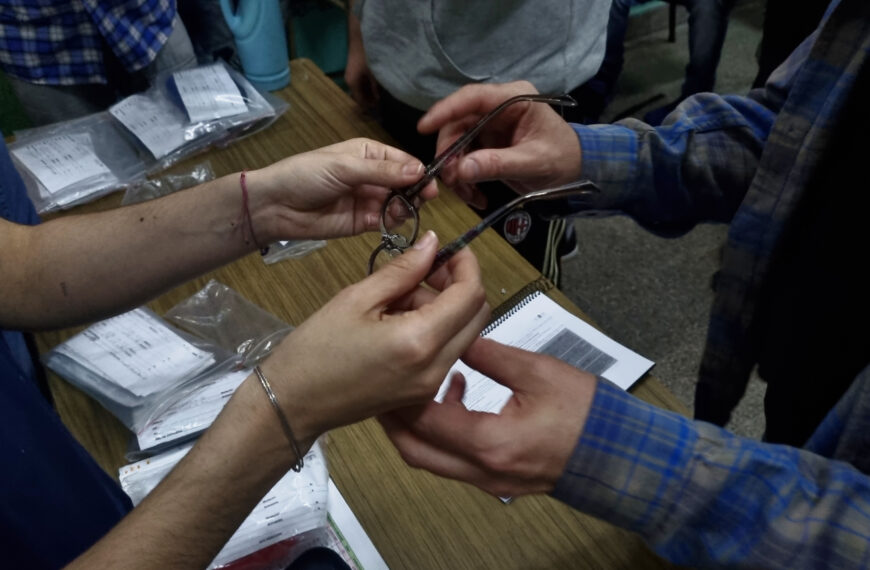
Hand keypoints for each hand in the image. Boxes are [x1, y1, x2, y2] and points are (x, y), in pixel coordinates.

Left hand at [248, 138, 436, 239]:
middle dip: (415, 191)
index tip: (432, 184)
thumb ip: (382, 171)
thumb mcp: (345, 167)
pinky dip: (394, 222)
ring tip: (401, 211)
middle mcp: (373, 176)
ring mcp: (369, 200)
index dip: (418, 172)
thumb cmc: (306, 175)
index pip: (403, 160)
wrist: (276, 206)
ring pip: (400, 204)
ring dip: (406, 207)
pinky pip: (387, 222)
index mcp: (369, 153)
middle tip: (422, 200)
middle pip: (405, 183)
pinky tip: (393, 221)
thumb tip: (419, 170)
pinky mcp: (363, 223)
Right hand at [259, 231, 489, 446]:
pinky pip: (446, 352)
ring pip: (463, 333)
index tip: (448, 249)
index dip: (466, 265)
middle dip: (458, 285)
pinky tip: (398, 321)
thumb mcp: (356, 299)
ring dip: (444, 308)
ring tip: (397, 298)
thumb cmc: (315, 350)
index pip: (470, 295)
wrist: (293, 404)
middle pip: (476, 315)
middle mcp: (436, 368)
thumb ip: (402, 270)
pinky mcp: (422, 393)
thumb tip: (431, 243)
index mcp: (419, 341)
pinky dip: (435, 329)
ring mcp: (432, 385)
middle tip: (424, 270)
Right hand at [345, 10, 379, 109]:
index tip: (382, 110)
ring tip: (384, 94)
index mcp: (352, 83)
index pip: (360, 102)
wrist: (361, 34)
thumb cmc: (368, 53)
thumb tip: (379, 101)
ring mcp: (352, 75)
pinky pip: (363, 82)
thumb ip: (377, 88)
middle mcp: (350, 81)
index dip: (371, 108)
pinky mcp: (356, 69)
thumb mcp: (375, 72)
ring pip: (362, 89)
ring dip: (371, 92)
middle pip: (360, 96)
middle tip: (385, 103)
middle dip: (372, 100)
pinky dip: (370, 84)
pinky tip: (380, 83)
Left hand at [379, 338, 596, 497]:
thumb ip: (490, 354)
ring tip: (415, 386)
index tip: (392, 366)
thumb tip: (457, 335)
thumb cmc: (588, 416)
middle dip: (393, 418)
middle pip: (416, 451)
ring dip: (415, 427)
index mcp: (490, 443)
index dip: (402, 393)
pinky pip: (454, 462)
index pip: (426, 420)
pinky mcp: (498, 480)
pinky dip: (441, 435)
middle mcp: (483, 470)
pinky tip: (455, 397)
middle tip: (384, 384)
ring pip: (431, 460)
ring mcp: (489, 481)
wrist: (622, 454)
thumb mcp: (537, 372)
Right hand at [418, 81, 582, 208]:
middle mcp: (497, 109)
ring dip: (456, 171)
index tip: (424, 128)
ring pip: (456, 144)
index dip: (446, 110)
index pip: (473, 98)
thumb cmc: (563, 160)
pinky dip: (464, 179)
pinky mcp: (486, 145)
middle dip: (450, 153)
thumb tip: (460, 170)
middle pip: (458, 124)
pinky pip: (464, 159)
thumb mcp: (534, 163)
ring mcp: (490, 127)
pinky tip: (475, 196)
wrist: (576, 172)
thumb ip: (498, 164)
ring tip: (467, 194)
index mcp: (514, 99)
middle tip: (451, 180)